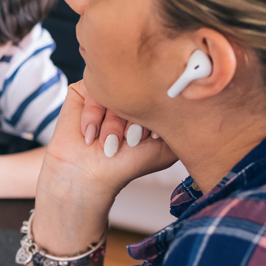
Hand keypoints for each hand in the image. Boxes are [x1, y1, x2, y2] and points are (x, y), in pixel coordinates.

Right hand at [31, 81, 176, 253]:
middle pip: (136, 93)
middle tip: (127, 143)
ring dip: (110, 124)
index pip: (157, 96)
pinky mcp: (82, 91)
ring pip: (113, 94)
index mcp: (149, 107)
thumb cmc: (125, 165)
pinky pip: (91, 91)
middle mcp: (129, 98)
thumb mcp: (164, 148)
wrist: (89, 175)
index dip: (150, 119)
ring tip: (106, 145)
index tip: (145, 141)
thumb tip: (183, 98)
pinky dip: (92, 116)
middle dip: (130, 123)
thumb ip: (179, 125)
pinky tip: (90, 135)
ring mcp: (106, 94)